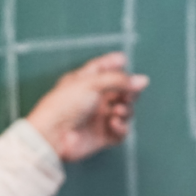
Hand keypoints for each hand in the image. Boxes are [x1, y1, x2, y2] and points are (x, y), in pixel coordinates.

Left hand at [25, 52, 148, 162]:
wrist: (53, 135)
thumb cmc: (64, 105)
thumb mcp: (92, 84)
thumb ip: (119, 80)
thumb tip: (142, 80)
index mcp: (83, 82)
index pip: (102, 68)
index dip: (113, 63)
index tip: (124, 60)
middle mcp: (92, 99)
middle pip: (120, 91)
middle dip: (128, 91)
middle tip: (129, 93)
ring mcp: (98, 118)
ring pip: (124, 110)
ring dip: (126, 110)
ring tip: (118, 111)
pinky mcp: (102, 136)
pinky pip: (120, 131)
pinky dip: (121, 127)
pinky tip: (113, 124)